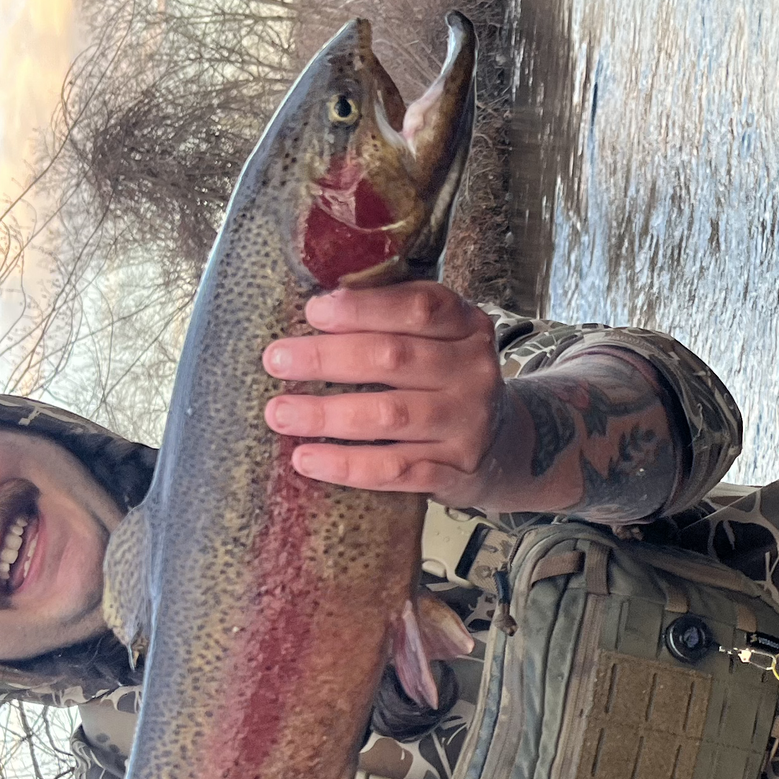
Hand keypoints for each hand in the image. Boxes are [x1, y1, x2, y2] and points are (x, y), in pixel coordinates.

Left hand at [261, 282, 506, 505]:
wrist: (502, 446)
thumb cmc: (446, 380)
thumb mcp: (440, 339)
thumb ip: (395, 319)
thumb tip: (315, 307)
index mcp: (467, 326)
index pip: (419, 308)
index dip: (363, 308)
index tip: (313, 311)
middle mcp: (474, 372)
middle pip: (395, 358)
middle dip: (327, 358)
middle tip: (276, 360)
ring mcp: (468, 424)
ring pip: (390, 416)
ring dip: (327, 415)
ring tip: (279, 413)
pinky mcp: (456, 470)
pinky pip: (395, 469)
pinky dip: (347, 466)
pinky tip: (307, 459)